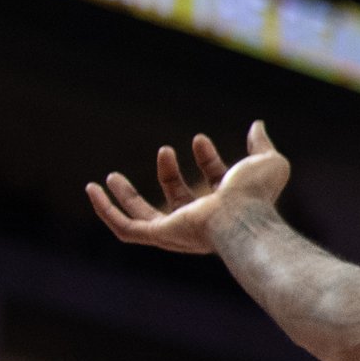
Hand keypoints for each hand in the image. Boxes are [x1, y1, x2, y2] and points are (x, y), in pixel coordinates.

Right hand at [86, 120, 291, 253]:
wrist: (242, 215)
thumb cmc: (257, 195)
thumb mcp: (267, 163)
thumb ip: (261, 145)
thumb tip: (257, 125)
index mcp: (228, 206)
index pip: (213, 182)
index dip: (208, 159)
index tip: (200, 139)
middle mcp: (202, 221)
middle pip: (178, 200)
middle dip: (168, 176)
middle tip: (162, 152)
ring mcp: (179, 231)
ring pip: (144, 217)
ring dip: (127, 196)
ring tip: (109, 176)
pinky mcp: (159, 235)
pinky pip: (125, 228)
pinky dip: (106, 210)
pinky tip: (92, 190)